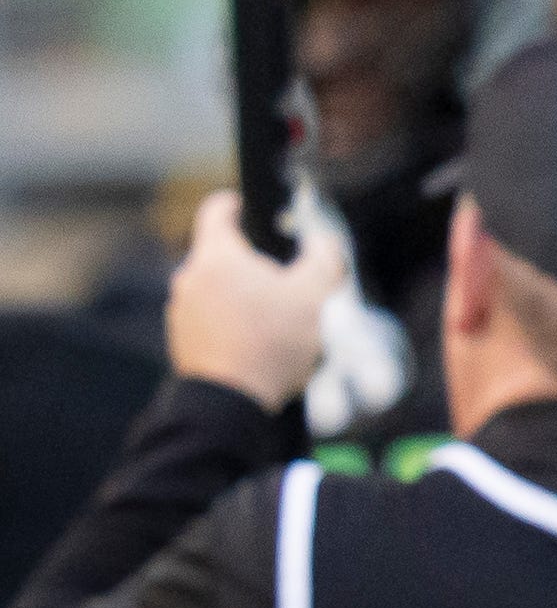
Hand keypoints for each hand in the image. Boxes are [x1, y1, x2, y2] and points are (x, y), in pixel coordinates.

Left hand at [166, 191, 346, 412]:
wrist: (231, 404)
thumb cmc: (271, 343)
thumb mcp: (315, 294)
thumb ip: (324, 256)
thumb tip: (325, 240)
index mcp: (217, 256)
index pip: (217, 210)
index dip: (237, 203)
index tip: (248, 207)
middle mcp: (190, 278)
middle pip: (221, 254)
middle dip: (251, 261)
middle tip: (284, 279)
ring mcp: (181, 312)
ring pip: (215, 287)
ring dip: (240, 295)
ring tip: (274, 318)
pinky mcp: (182, 341)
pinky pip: (209, 318)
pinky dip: (230, 322)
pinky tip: (257, 342)